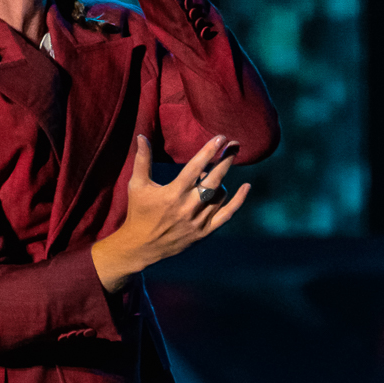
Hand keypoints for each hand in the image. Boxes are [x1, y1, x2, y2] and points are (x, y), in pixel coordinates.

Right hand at [91, 134, 250, 292]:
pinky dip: (238, 200)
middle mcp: (188, 207)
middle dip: (226, 160)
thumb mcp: (137, 185)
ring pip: (220, 195)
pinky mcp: (204, 232)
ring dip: (221, 180)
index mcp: (173, 194)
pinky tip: (246, 186)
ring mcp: (198, 221)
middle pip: (214, 180)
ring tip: (212, 174)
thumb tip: (142, 136)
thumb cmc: (138, 212)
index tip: (221, 138)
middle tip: (235, 145)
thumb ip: (142, 160)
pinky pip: (226, 214)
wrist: (141, 247)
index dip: (209, 151)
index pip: (195, 168)